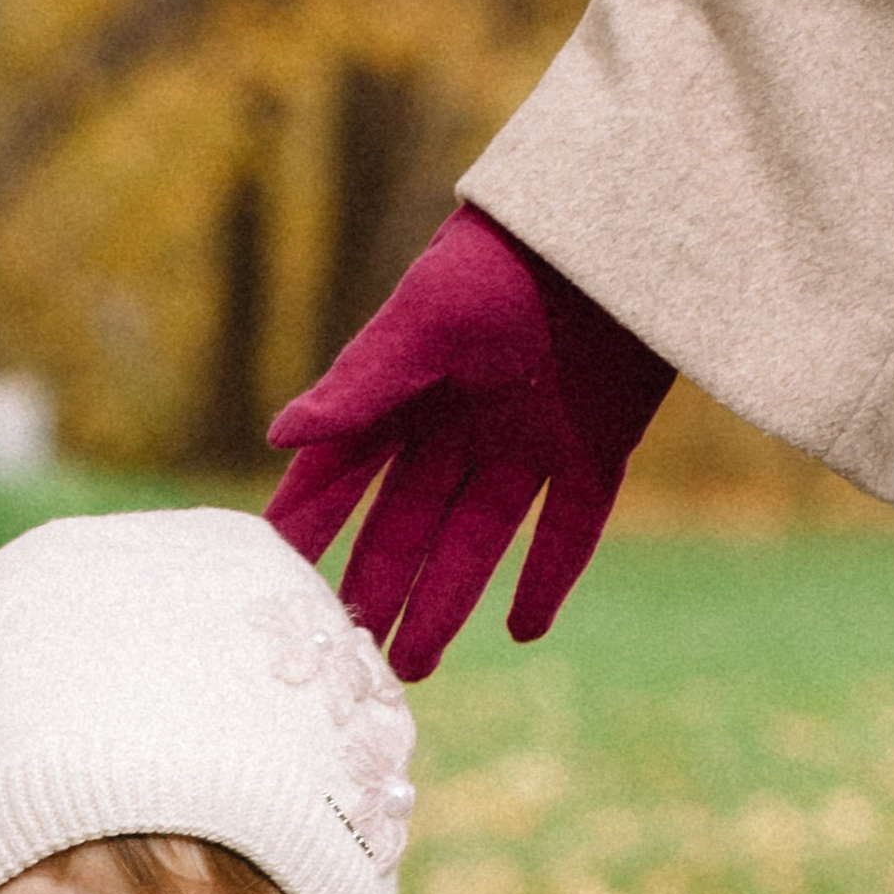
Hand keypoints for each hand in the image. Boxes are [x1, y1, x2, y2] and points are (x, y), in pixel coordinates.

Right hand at [266, 206, 671, 678]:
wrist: (620, 223)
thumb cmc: (509, 254)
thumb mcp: (427, 318)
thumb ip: (361, 385)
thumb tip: (280, 438)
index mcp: (410, 389)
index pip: (344, 474)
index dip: (308, 526)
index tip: (273, 584)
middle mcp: (462, 425)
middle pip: (408, 524)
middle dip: (377, 587)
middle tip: (348, 655)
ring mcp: (529, 441)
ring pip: (476, 542)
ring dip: (446, 603)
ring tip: (414, 669)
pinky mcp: (595, 451)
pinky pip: (567, 531)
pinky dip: (547, 582)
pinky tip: (521, 632)